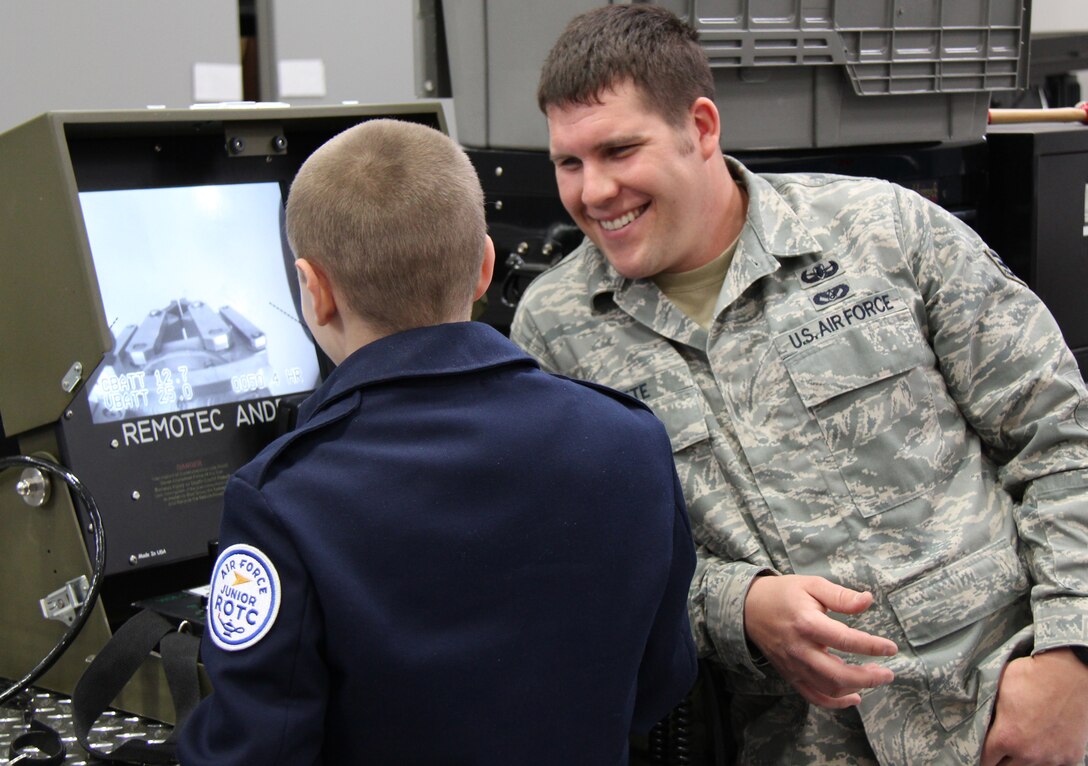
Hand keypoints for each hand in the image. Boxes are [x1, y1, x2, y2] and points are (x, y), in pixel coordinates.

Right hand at [744, 574, 897, 708]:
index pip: (845, 639)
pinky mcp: (790, 674)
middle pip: (838, 674)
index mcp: (807, 623)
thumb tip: (868, 600)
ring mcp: (793, 665)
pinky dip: (835, 703)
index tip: (891, 648)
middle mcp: (800, 649)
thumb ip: (840, 596)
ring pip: (828, 688)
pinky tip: (854, 697)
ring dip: (855, 688)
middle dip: (868, 678)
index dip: (871, 646)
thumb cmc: (784, 593)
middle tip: (888, 673)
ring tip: (873, 677)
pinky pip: (813, 696)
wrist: (748, 607)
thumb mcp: (812, 585)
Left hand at [981, 648, 1087, 765]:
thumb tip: (983, 720)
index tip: (982, 753)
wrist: (1069, 673)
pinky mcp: (1070, 756)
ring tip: (1022, 746)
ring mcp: (1052, 757)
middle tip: (1000, 750)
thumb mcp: (998, 689)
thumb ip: (991, 713)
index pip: (985, 759)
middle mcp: (1028, 753)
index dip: (981, 756)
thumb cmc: (1031, 676)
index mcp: (1006, 737)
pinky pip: (1053, 765)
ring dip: (1023, 760)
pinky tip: (1043, 746)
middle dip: (1001, 759)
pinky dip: (1047, 759)